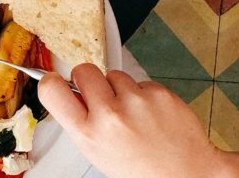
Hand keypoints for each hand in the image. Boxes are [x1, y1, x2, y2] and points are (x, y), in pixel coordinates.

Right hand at [39, 64, 227, 177]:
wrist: (187, 173)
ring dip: (120, 88)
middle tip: (100, 96)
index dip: (51, 81)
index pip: (52, 89)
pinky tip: (151, 114)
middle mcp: (110, 114)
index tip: (56, 81)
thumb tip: (72, 94)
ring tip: (132, 113)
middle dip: (89, 80)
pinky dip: (144, 94)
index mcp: (88, 133)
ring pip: (115, 75)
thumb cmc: (142, 170)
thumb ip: (83, 122)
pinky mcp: (159, 92)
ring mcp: (136, 101)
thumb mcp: (99, 152)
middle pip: (83, 70)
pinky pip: (141, 82)